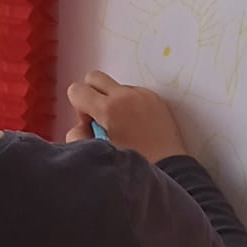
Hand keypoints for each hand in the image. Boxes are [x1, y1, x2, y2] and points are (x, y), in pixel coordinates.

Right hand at [66, 72, 185, 164]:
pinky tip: (137, 125)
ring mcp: (143, 95)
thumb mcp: (98, 152)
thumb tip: (82, 124)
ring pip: (116, 86)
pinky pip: (134, 92)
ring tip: (122, 126)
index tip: (90, 124)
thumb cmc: (133, 165)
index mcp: (108, 108)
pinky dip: (130, 103)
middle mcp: (125, 96)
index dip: (78, 107)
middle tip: (101, 119)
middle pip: (94, 77)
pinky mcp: (156, 99)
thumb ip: (78, 136)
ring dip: (113, 100)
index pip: (76, 90)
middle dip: (92, 94)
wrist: (169, 169)